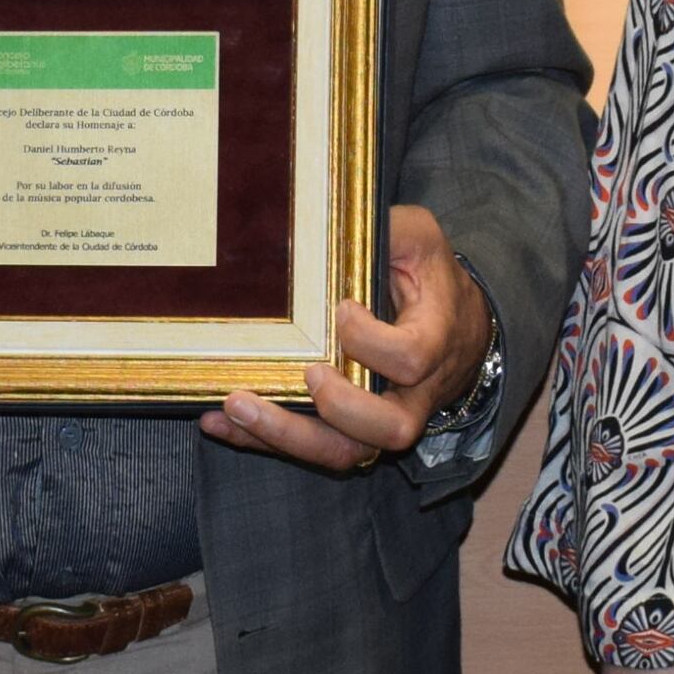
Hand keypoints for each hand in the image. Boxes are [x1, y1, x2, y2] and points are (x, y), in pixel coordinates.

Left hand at [209, 206, 487, 474]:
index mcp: (436, 341)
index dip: (372, 341)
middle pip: (387, 428)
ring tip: (234, 406)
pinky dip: (260, 439)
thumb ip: (389, 229)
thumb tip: (330, 221)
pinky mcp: (349, 431)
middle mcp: (415, 395)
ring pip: (345, 453)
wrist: (457, 329)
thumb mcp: (418, 239)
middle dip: (338, 409)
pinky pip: (309, 449)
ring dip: (285, 436)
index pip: (411, 358)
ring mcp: (382, 420)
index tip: (342, 309)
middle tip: (306, 374)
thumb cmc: (428, 278)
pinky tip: (216, 420)